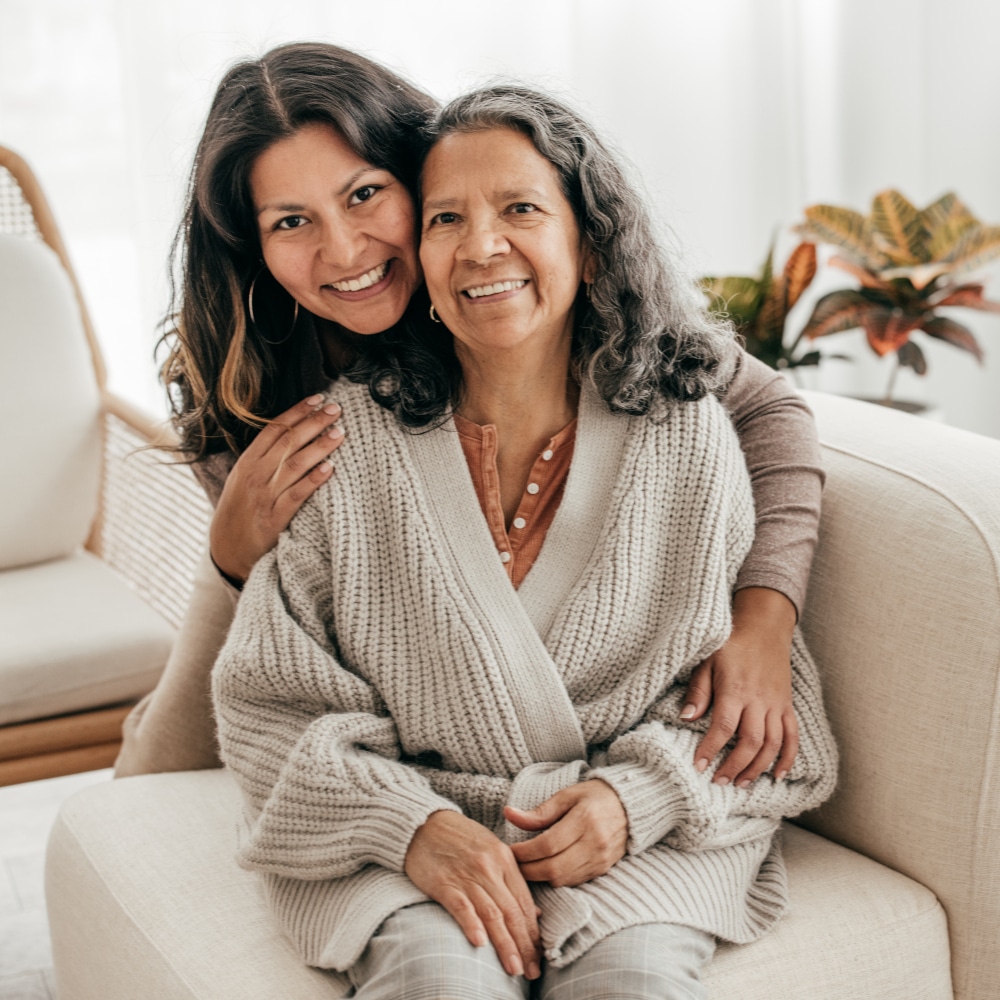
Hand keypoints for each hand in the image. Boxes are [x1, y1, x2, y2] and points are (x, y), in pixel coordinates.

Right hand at [210, 395, 343, 581]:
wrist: (226, 550)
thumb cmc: (240, 511)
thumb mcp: (243, 479)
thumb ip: (264, 458)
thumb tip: (293, 433)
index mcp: (247, 462)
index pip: (274, 429)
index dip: (297, 412)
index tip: (318, 399)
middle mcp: (255, 475)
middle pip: (288, 442)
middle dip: (313, 422)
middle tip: (336, 409)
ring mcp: (265, 496)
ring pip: (295, 464)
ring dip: (319, 446)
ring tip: (339, 432)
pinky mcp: (274, 518)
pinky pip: (297, 495)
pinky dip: (313, 480)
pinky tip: (330, 468)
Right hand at [404, 811, 540, 979]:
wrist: (423, 823)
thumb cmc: (460, 839)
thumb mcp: (492, 850)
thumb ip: (512, 880)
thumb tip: (534, 913)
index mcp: (504, 859)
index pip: (524, 902)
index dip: (533, 932)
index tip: (540, 955)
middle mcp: (489, 867)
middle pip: (511, 912)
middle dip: (524, 945)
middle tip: (532, 970)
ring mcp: (466, 875)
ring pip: (491, 914)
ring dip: (504, 944)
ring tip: (514, 967)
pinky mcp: (443, 882)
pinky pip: (461, 906)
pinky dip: (471, 924)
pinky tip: (479, 943)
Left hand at [505, 780, 626, 887]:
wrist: (631, 806)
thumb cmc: (595, 796)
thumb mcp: (566, 795)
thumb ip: (539, 811)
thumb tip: (509, 814)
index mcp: (585, 819)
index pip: (548, 844)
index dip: (525, 852)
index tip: (509, 850)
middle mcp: (595, 843)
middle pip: (554, 868)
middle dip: (528, 870)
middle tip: (513, 864)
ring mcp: (601, 859)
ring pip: (563, 879)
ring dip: (540, 877)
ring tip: (526, 867)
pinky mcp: (603, 869)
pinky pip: (574, 882)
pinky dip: (556, 879)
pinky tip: (546, 870)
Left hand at [681, 587, 798, 787]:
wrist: (764, 627)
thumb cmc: (730, 644)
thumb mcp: (707, 661)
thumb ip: (698, 691)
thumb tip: (685, 718)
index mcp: (735, 689)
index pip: (724, 726)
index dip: (711, 749)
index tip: (699, 767)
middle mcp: (759, 700)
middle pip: (751, 741)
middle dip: (735, 766)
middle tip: (719, 782)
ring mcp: (776, 704)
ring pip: (772, 744)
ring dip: (757, 768)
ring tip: (740, 783)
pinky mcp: (787, 706)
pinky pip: (792, 736)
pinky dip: (787, 758)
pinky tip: (776, 775)